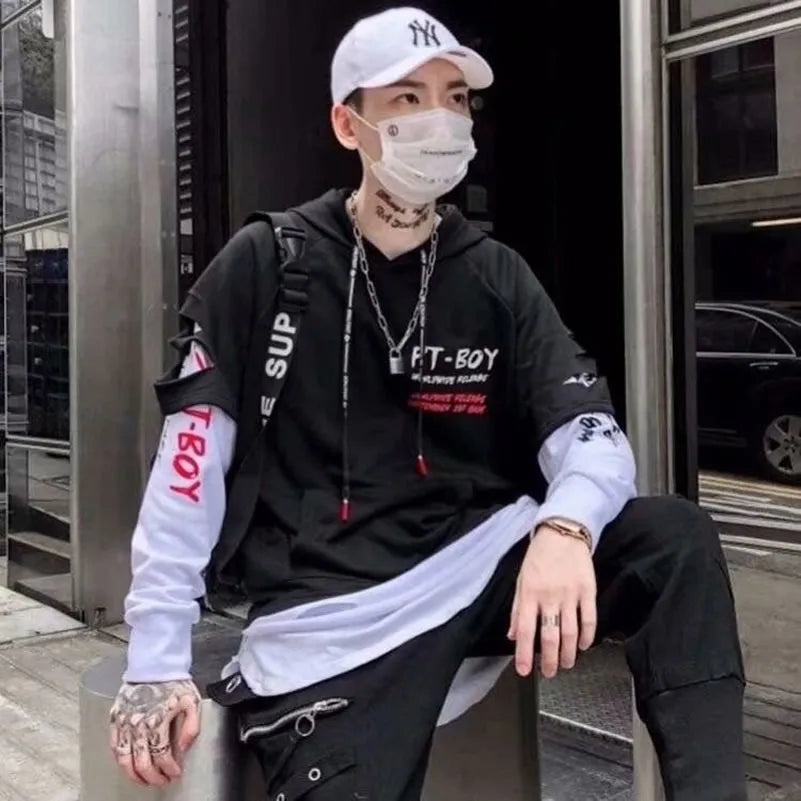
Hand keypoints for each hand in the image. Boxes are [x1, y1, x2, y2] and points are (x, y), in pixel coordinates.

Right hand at [109, 679, 200, 785]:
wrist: (154, 664)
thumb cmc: (173, 682)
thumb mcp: (191, 702)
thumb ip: (191, 727)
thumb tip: (184, 747)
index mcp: (157, 722)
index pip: (162, 756)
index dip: (169, 769)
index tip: (175, 773)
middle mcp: (137, 726)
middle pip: (142, 763)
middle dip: (153, 777)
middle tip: (161, 780)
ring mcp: (124, 723)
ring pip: (124, 759)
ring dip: (134, 774)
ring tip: (143, 779)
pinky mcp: (115, 718)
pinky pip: (114, 745)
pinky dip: (119, 759)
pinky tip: (127, 764)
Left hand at [508, 526, 596, 678]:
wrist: (563, 533)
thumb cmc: (539, 556)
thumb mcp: (521, 580)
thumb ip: (517, 609)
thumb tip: (512, 635)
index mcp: (530, 594)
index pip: (526, 631)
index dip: (524, 654)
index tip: (524, 671)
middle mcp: (550, 597)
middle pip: (550, 637)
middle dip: (550, 661)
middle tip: (550, 673)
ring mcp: (570, 595)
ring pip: (571, 633)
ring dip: (568, 654)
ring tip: (566, 664)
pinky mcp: (588, 591)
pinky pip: (589, 619)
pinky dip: (587, 636)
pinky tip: (583, 646)